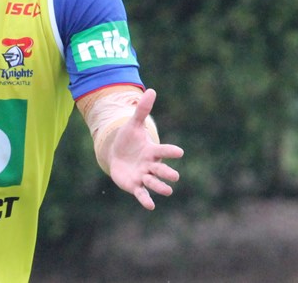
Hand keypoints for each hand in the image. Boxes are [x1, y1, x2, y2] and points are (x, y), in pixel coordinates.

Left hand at [105, 89, 183, 209]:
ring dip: (160, 187)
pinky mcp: (135, 186)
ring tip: (168, 191)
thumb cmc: (128, 139)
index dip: (170, 152)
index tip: (180, 152)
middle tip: (175, 177)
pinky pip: (142, 194)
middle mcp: (150, 165)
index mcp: (152, 151)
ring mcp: (143, 176)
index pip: (163, 151)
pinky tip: (151, 206)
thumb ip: (142, 110)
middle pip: (161, 170)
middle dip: (167, 173)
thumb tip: (151, 90)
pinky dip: (146, 200)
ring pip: (153, 183)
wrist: (117, 155)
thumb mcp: (132, 124)